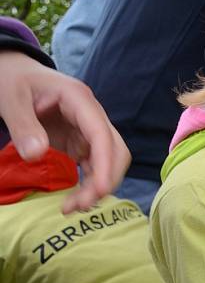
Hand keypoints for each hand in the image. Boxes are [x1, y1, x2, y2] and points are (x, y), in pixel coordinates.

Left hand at [0, 52, 129, 212]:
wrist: (16, 74)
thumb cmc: (15, 80)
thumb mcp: (12, 98)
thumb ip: (23, 125)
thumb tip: (36, 156)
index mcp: (79, 100)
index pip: (101, 134)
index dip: (105, 163)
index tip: (100, 190)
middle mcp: (92, 116)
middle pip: (115, 150)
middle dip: (105, 179)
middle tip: (80, 205)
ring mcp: (88, 130)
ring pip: (108, 162)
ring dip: (97, 186)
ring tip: (73, 207)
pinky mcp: (81, 142)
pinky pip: (93, 166)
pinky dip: (88, 184)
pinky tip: (74, 199)